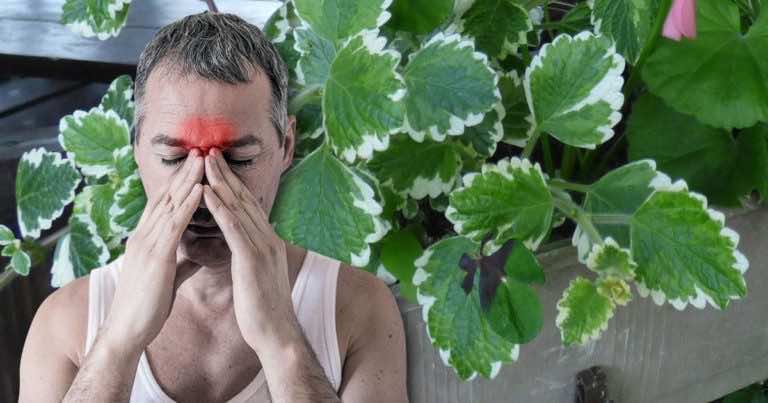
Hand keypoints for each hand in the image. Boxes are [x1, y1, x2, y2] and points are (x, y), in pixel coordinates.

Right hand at [102, 149, 203, 352]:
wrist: (127, 330)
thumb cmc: (146, 307)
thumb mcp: (167, 278)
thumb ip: (181, 262)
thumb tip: (196, 255)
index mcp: (146, 240)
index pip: (164, 205)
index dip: (179, 184)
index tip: (196, 167)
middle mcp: (144, 236)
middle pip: (166, 196)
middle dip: (185, 173)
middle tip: (201, 151)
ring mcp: (148, 244)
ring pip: (170, 204)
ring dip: (188, 180)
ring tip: (204, 160)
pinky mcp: (156, 256)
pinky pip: (175, 224)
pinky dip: (188, 204)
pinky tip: (201, 190)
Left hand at [202, 148, 297, 354]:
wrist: (275, 332)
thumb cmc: (262, 309)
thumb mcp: (256, 276)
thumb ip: (250, 256)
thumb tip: (241, 247)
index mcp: (268, 242)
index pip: (248, 206)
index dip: (232, 183)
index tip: (217, 165)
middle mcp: (268, 238)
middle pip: (245, 199)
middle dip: (226, 174)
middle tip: (210, 151)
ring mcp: (262, 247)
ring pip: (239, 208)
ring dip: (221, 183)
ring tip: (205, 163)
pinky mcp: (252, 259)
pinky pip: (234, 228)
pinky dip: (220, 208)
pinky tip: (208, 193)